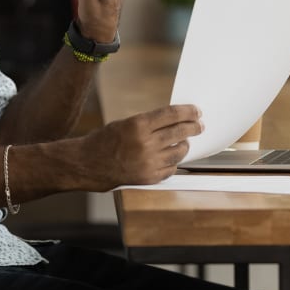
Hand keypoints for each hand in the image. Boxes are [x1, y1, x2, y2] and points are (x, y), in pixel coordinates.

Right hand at [77, 105, 201, 188]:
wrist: (89, 164)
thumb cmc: (105, 141)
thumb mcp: (126, 123)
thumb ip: (149, 123)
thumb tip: (173, 120)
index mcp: (138, 125)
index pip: (172, 115)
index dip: (188, 112)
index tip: (196, 111)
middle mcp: (145, 144)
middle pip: (179, 132)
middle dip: (194, 127)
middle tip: (199, 125)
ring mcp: (148, 162)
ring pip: (179, 152)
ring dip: (185, 145)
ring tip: (185, 141)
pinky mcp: (149, 177)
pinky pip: (171, 168)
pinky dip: (173, 162)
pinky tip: (172, 157)